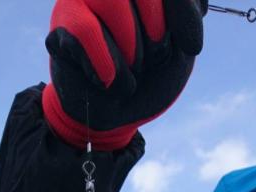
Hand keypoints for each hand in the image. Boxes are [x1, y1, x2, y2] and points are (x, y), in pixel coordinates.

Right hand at [43, 0, 206, 149]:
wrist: (118, 116)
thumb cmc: (151, 77)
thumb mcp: (181, 48)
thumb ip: (185, 12)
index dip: (183, 10)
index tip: (191, 47)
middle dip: (156, 35)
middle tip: (153, 61)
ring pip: (110, 2)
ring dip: (132, 50)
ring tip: (130, 70)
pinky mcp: (63, 20)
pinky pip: (85, 31)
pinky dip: (107, 64)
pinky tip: (109, 81)